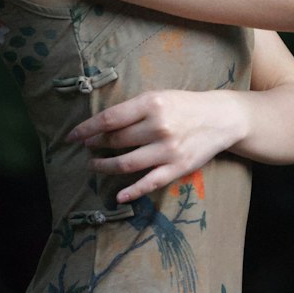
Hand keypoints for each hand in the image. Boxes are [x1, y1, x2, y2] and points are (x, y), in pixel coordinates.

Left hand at [67, 89, 246, 202]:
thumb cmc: (184, 105)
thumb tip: (100, 125)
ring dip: (105, 166)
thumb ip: (133, 109)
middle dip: (95, 145)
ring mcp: (168, 150)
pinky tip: (119, 195)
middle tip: (86, 147)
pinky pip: (150, 183)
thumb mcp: (158, 96)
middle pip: (115, 141)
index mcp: (151, 104)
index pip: (110, 119)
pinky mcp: (177, 167)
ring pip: (126, 164)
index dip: (87, 129)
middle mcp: (158, 126)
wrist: (220, 118)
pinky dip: (132, 191)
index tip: (73, 136)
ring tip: (94, 165)